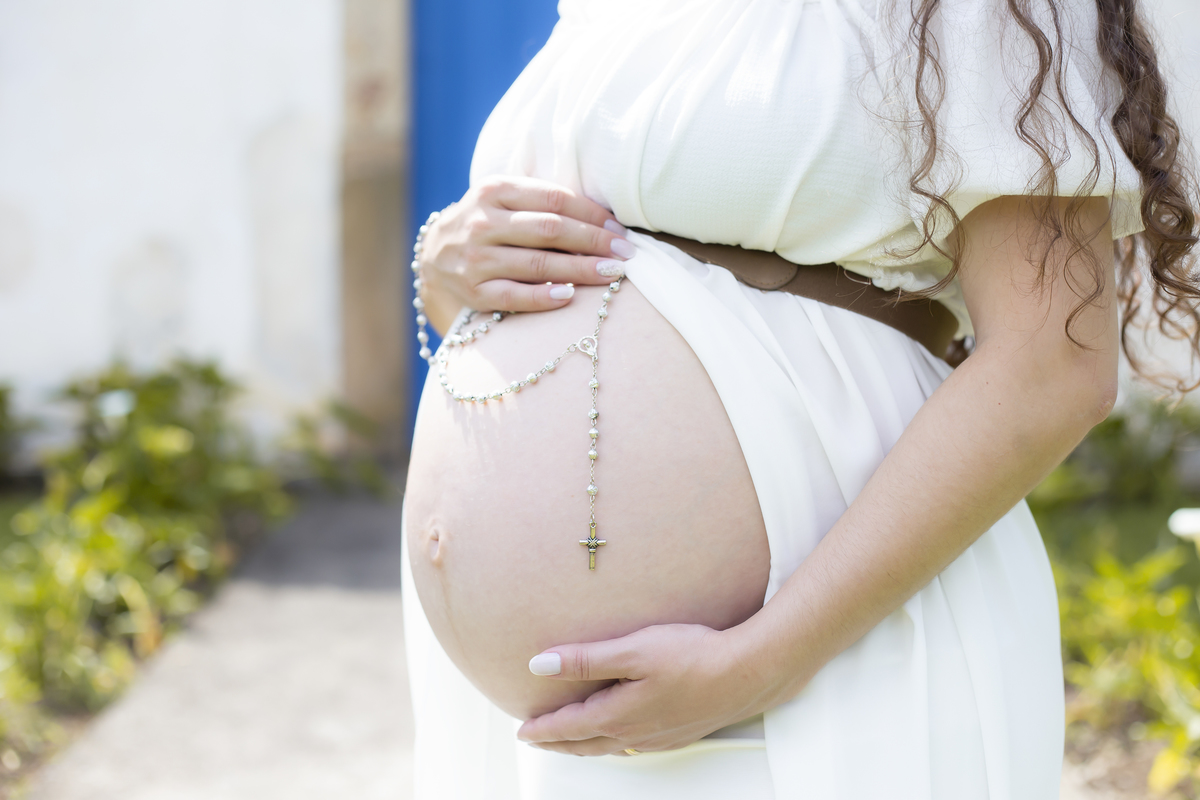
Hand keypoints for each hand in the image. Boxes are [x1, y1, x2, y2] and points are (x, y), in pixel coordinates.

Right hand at [419, 176, 634, 332]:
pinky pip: (515, 296)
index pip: (554, 199)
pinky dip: (544, 297)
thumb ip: (541, 202)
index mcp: (493, 190)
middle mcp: (482, 223)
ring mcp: (475, 259)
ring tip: (612, 274)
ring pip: (537, 264)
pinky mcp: (473, 292)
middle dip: (594, 242)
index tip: (620, 229)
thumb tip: (604, 219)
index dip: (592, 214)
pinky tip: (571, 296)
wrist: (431, 258)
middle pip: (550, 230)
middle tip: (626, 253)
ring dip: (581, 270)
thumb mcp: (502, 200)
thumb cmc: (485, 225)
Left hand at [516, 624, 772, 755]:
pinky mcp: (679, 734)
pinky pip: (634, 746)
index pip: (569, 726)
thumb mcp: (633, 649)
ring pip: (610, 747)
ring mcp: (658, 738)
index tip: (521, 731)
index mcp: (619, 715)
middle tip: (537, 739)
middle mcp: (635, 734)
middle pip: (586, 743)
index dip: (543, 728)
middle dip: (558, 742)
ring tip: (571, 740)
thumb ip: (585, 659)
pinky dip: (614, 743)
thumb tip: (539, 665)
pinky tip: (620, 736)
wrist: (746, 674)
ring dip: (585, 745)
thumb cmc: (692, 656)